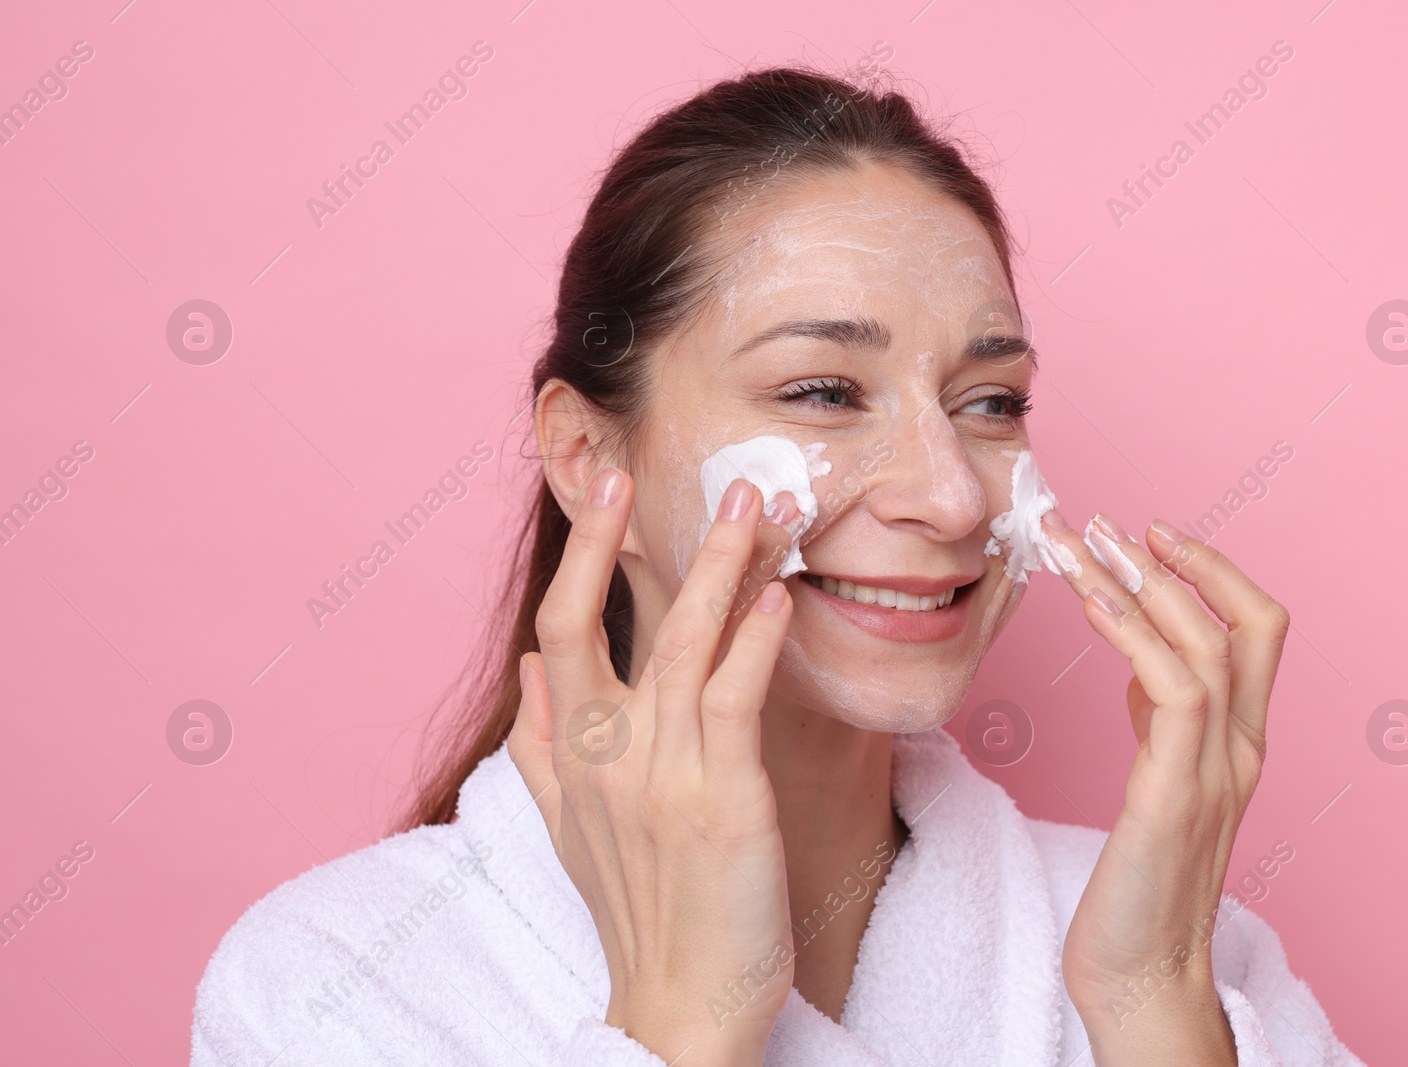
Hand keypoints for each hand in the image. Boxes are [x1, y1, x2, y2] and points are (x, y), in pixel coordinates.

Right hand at [508, 468, 799, 1066]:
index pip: (559, 629)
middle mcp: (605, 754)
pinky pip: (735, 698)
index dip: (577, 555)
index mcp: (570, 753)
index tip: (601, 492)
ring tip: (754, 507)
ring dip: (717, 566)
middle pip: (603, 621)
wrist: (677, 1005)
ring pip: (680, 643)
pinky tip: (778, 597)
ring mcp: (661, 774)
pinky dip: (755, 640)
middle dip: (620, 537)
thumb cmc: (636, 913)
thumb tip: (527, 665)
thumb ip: (540, 743)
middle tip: (647, 467)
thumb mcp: (568, 826)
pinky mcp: (723, 799)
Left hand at [1045, 511, 1288, 1065]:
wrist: (1141, 976)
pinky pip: (1169, 689)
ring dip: (1141, 583)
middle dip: (1184, 561)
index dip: (1213, 573)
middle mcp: (1241, 751)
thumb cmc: (1137, 885)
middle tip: (1114, 521)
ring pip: (1204, 644)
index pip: (1256, 633)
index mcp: (1239, 745)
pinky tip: (1088, 602)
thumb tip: (1138, 660)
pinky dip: (1132, 634)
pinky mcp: (1173, 796)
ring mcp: (1215, 773)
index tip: (1153, 536)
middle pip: (1251, 624)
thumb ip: (1159, 722)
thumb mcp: (1154, 782)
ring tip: (1083, 542)